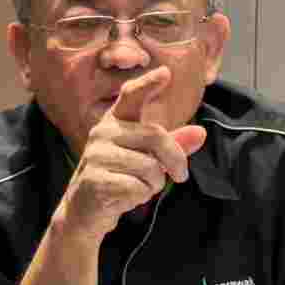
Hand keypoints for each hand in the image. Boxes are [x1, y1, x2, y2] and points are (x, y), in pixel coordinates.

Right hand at [58, 66, 208, 240]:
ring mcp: (96, 155)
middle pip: (156, 136)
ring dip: (153, 184)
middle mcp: (103, 132)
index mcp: (115, 121)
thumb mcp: (148, 159)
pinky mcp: (95, 179)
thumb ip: (173, 145)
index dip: (148, 84)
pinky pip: (137, 187)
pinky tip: (125, 198)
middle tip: (181, 176)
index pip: (131, 96)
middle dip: (176, 160)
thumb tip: (200, 132)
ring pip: (150, 167)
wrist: (84, 211)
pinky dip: (140, 197)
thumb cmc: (120, 178)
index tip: (165, 73)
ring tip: (137, 187)